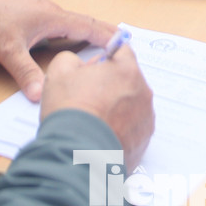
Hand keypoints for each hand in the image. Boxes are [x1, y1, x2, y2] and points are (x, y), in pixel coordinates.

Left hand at [0, 0, 113, 100]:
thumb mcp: (9, 51)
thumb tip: (42, 96)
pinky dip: (70, 35)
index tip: (126, 43)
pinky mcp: (29, 16)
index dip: (107, 35)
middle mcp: (50, 11)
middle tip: (120, 47)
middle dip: (102, 34)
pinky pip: (58, 26)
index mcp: (52, 17)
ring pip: (69, 25)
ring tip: (100, 47)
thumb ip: (26, 73)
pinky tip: (68, 45)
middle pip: (83, 24)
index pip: (88, 26)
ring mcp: (39, 13)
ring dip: (85, 35)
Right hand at [42, 48, 153, 164]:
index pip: (121, 51)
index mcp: (127, 70)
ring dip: (116, 108)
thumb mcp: (59, 73)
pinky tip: (101, 135)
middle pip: (127, 80)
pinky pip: (133, 128)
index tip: (92, 69)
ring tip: (93, 121)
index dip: (104, 58)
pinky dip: (120, 129)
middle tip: (87, 98)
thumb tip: (80, 65)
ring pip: (131, 105)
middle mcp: (143, 92)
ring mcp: (146, 118)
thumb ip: (72, 59)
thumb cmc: (70, 111)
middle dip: (110, 85)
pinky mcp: (143, 141)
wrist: (77, 155)